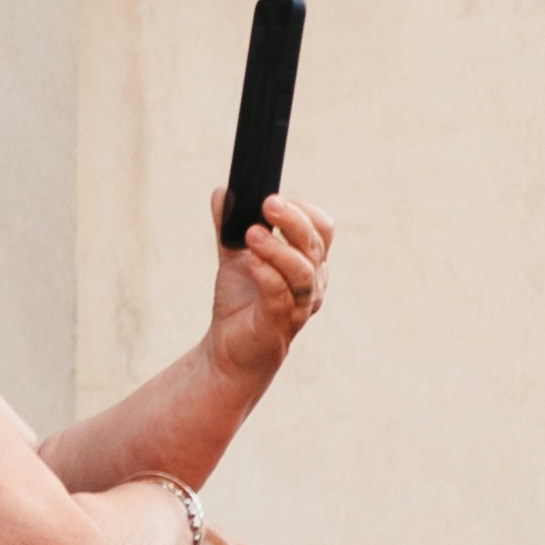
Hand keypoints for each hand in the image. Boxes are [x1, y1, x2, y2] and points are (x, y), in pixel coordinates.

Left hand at [204, 191, 330, 388]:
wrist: (228, 352)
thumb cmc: (241, 304)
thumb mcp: (234, 257)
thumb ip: (229, 226)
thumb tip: (222, 193)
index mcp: (309, 261)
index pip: (321, 229)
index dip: (301, 210)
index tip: (270, 199)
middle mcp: (313, 282)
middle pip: (314, 244)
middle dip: (292, 220)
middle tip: (268, 203)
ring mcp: (300, 305)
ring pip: (302, 270)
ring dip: (277, 248)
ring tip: (252, 232)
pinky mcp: (280, 324)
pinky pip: (281, 295)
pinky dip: (267, 274)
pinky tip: (250, 261)